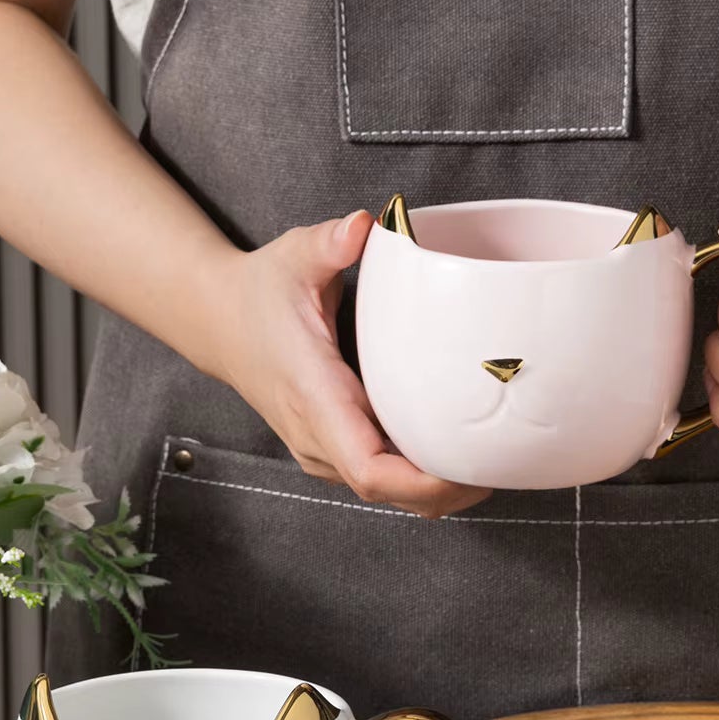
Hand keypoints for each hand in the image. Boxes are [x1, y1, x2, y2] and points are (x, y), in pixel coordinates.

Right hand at [209, 210, 491, 517]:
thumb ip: (329, 243)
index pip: (370, 469)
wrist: (216, 320)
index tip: (472, 470)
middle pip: (391, 494)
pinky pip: (379, 478)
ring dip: (436, 488)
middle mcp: (317, 437)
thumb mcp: (293, 257)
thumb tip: (366, 226)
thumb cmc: (259, 292)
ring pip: (387, 493)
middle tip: (502, 465)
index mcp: (315, 398)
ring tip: (487, 463)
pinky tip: (452, 452)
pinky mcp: (329, 449)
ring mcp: (321, 450)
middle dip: (448, 491)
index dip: (425, 483)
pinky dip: (418, 475)